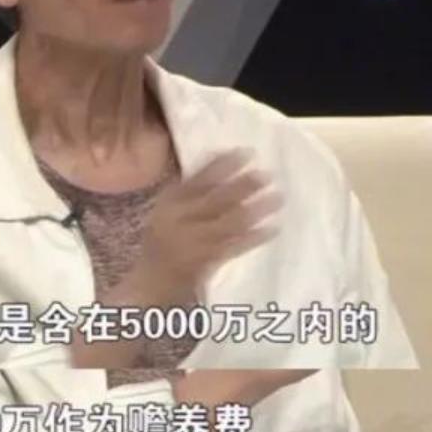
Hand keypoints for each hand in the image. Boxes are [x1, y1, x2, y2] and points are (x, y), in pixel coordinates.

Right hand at [132, 150, 281, 304]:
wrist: (153, 279)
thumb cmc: (165, 237)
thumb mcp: (169, 208)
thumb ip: (191, 188)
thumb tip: (226, 160)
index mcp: (169, 203)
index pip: (198, 179)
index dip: (222, 165)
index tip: (246, 153)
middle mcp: (179, 220)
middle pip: (216, 199)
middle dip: (244, 186)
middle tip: (268, 175)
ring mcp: (193, 243)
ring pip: (229, 223)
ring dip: (255, 210)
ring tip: (278, 198)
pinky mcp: (206, 262)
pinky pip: (234, 248)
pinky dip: (254, 238)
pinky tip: (273, 229)